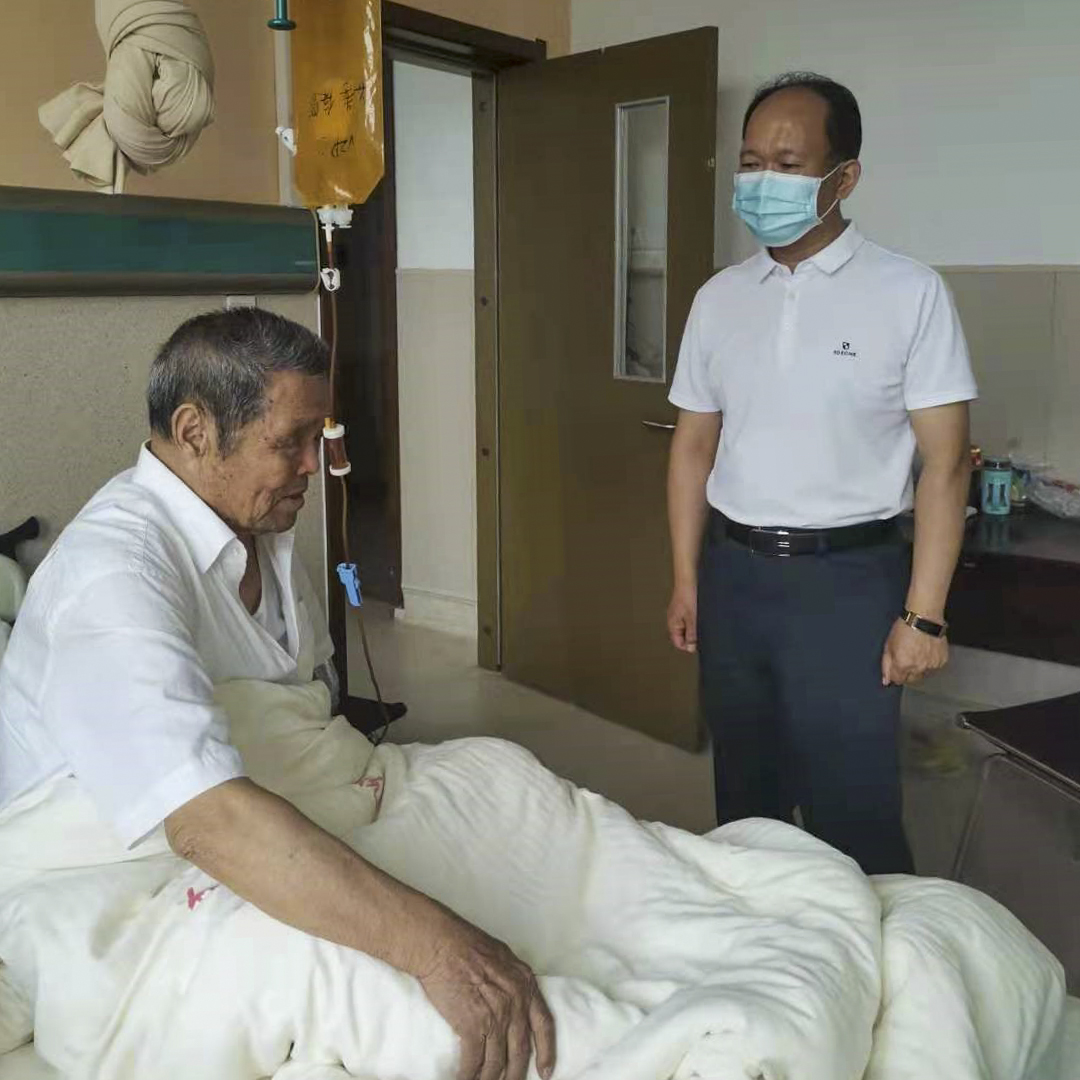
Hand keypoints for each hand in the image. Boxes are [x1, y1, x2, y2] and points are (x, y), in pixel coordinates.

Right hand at [413, 909, 555, 1079]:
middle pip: (521, 1051)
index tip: (546, 1072)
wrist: (443, 945)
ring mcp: (496, 1017)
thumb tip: (512, 996)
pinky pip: (474, 1062)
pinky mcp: (474, 1027)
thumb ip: (512, 981)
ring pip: (497, 1062)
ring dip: (489, 1079)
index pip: (544, 1025)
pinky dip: (469, 1076)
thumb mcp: (502, 958)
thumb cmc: (466, 944)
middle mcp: (516, 1003)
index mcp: (525, 984)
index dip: (547, 1051)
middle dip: (515, 1074)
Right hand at [667, 584, 697, 652]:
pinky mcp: (685, 607)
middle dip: (694, 635)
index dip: (690, 645)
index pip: (679, 643)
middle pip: (684, 636)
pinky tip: (702, 613)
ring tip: (703, 619)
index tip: (701, 642)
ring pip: (688, 627)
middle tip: (703, 629)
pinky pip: (690, 619)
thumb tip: (691, 648)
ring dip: (696, 626)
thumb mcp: (693, 618)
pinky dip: (697, 619)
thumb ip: (692, 634)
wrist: (689, 577)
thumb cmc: (689, 595)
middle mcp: (674, 620)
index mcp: (673, 624)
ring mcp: (679, 613)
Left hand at [881, 618, 948, 686]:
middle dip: (908, 673)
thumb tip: (886, 681)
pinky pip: (934, 667)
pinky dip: (930, 663)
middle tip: (908, 659)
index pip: (898, 680)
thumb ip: (886, 665)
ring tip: (918, 653)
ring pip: (924, 674)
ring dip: (920, 668)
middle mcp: (918, 668)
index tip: (897, 667)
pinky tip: (927, 651)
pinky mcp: (942, 661)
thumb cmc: (904, 628)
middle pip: (911, 680)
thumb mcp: (888, 645)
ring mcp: (932, 665)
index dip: (896, 674)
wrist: (924, 618)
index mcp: (903, 665)